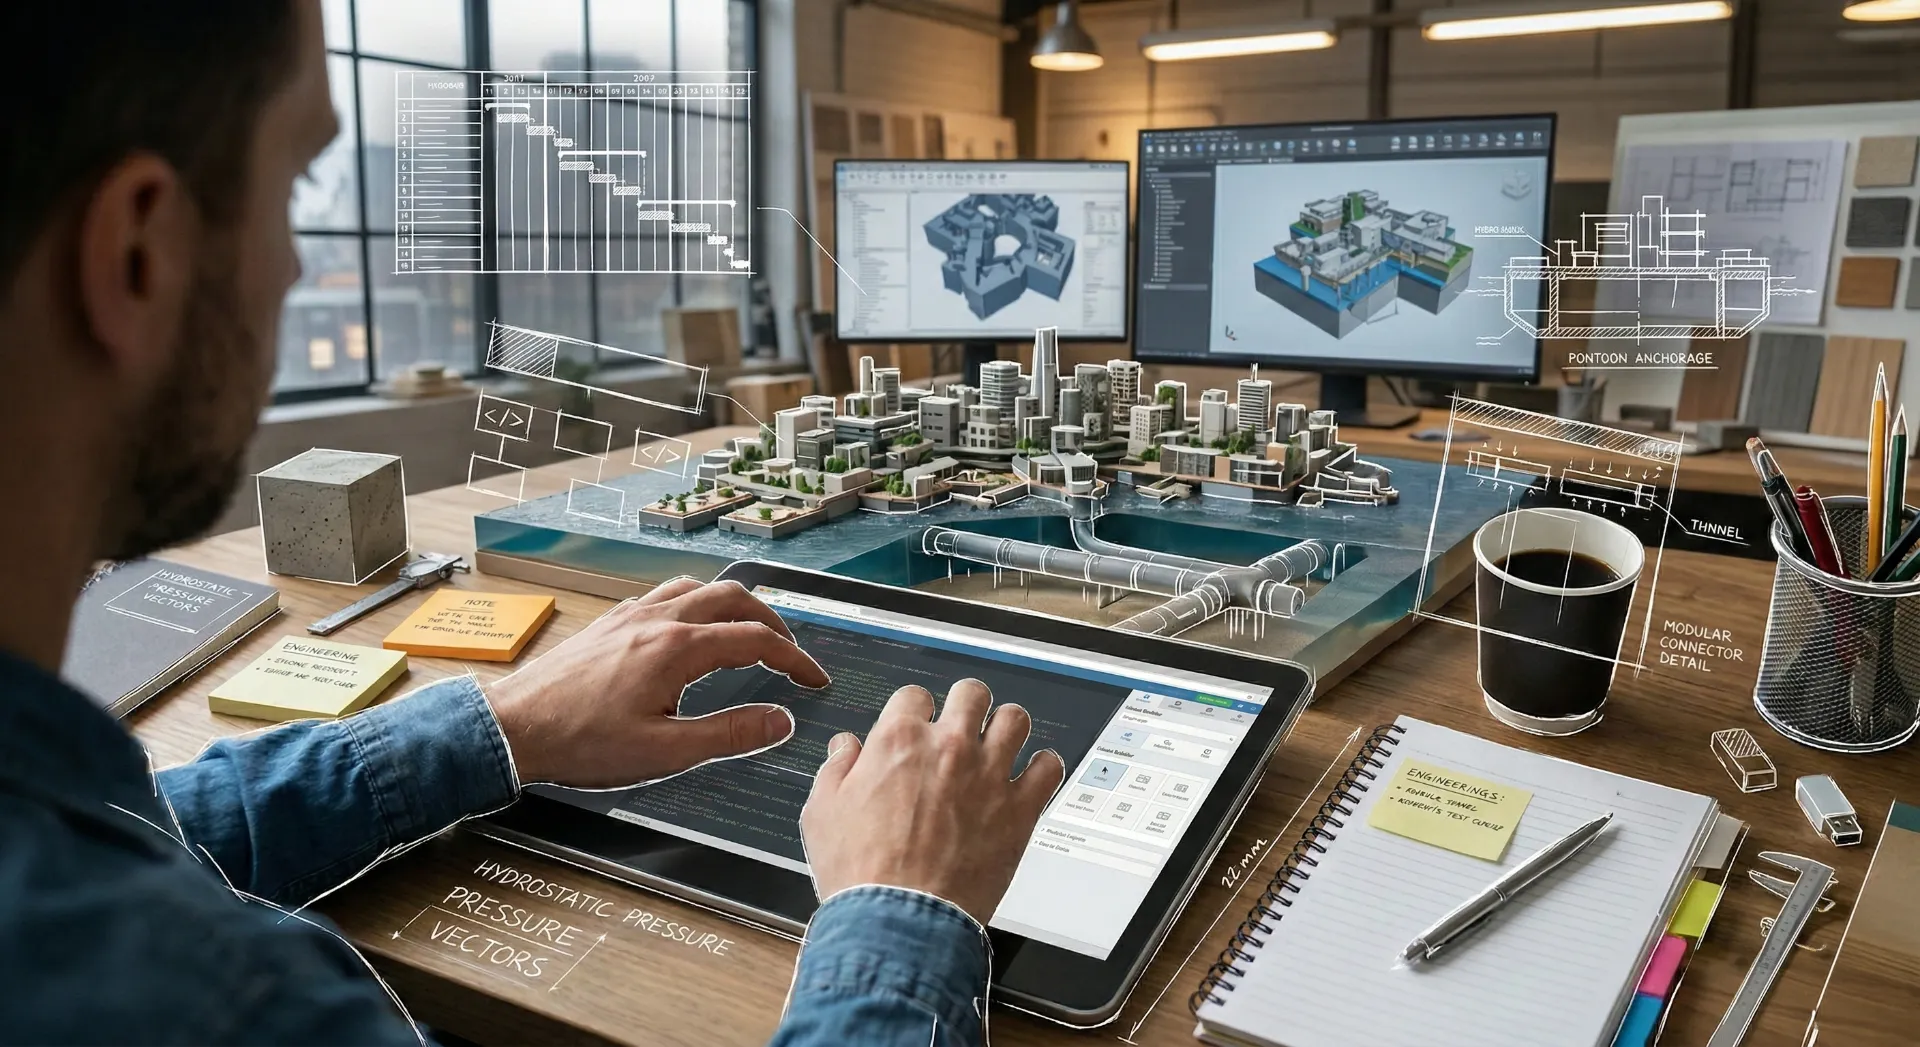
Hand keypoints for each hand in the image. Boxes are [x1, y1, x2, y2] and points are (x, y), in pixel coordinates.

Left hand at [485, 578, 828, 788]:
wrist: (513, 728)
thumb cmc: (580, 743)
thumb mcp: (666, 751)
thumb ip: (730, 734)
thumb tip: (780, 721)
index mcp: (678, 648)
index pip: (756, 640)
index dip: (795, 659)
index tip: (813, 680)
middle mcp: (657, 619)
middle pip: (733, 597)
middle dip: (771, 622)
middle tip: (788, 652)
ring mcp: (630, 615)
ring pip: (698, 588)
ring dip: (732, 605)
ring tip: (747, 632)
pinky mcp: (610, 623)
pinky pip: (664, 595)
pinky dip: (694, 604)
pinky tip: (688, 630)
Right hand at [799, 679, 1065, 923]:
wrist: (900, 920)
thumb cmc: (862, 873)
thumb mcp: (822, 813)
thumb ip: (836, 769)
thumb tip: (845, 747)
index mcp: (900, 741)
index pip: (914, 695)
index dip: (915, 710)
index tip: (917, 726)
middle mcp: (950, 747)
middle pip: (971, 693)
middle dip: (966, 705)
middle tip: (964, 725)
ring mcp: (989, 775)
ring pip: (1016, 719)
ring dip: (1008, 728)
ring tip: (1001, 743)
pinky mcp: (1020, 809)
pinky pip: (1049, 768)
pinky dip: (1044, 768)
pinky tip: (1033, 777)